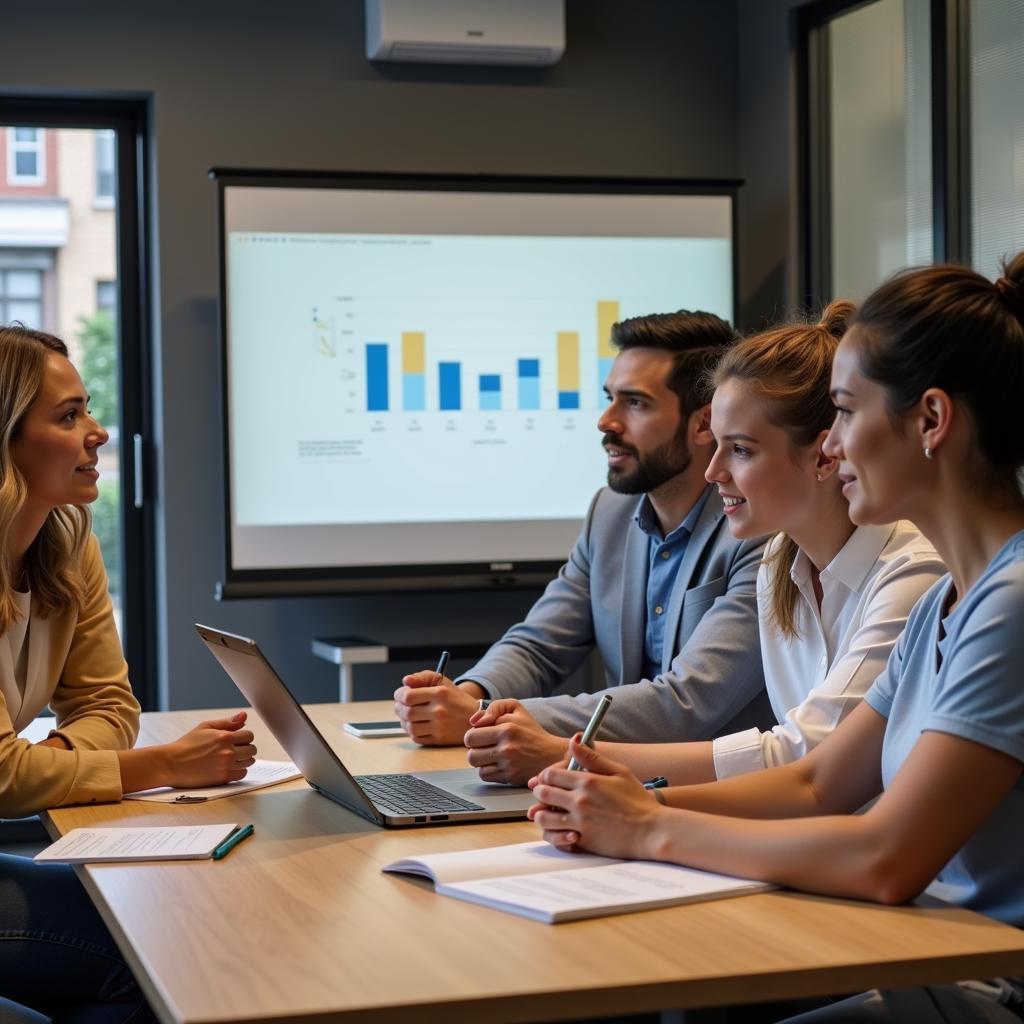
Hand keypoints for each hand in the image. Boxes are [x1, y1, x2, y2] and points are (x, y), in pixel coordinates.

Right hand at [163, 712, 256, 788]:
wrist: (171, 764)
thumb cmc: (187, 744)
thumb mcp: (206, 727)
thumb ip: (227, 722)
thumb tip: (244, 715)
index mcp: (225, 737)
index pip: (249, 736)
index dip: (244, 737)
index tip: (237, 740)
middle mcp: (228, 752)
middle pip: (252, 750)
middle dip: (245, 748)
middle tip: (234, 749)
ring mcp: (226, 766)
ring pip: (249, 762)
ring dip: (243, 760)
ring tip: (230, 758)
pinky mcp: (222, 778)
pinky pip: (242, 774)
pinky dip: (238, 771)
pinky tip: (229, 767)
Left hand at [393, 671, 483, 745]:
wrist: (473, 716)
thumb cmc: (454, 697)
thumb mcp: (441, 681)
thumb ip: (421, 677)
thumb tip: (406, 681)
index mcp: (440, 694)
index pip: (408, 696)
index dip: (399, 695)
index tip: (400, 695)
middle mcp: (440, 711)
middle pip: (407, 712)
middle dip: (399, 709)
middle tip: (400, 706)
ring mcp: (440, 727)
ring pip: (410, 727)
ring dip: (404, 722)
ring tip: (408, 716)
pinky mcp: (440, 739)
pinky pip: (417, 738)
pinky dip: (413, 732)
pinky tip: (417, 725)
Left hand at [464, 699, 567, 784]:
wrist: (551, 754)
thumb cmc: (530, 730)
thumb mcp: (515, 708)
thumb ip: (494, 708)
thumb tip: (474, 721)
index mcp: (507, 728)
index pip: (471, 736)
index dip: (474, 735)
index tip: (483, 735)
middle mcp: (507, 748)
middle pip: (470, 755)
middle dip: (475, 750)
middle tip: (485, 747)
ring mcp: (509, 764)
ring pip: (477, 766)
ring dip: (481, 761)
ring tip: (491, 755)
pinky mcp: (510, 777)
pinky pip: (485, 776)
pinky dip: (488, 771)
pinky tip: (498, 764)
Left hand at [527, 736, 662, 858]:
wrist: (651, 831)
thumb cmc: (638, 800)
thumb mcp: (619, 772)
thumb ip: (593, 757)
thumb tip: (573, 741)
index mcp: (587, 781)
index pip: (550, 774)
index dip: (545, 776)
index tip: (548, 779)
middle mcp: (579, 801)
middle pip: (543, 793)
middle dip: (540, 792)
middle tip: (544, 794)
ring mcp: (580, 822)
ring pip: (543, 817)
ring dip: (541, 814)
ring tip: (547, 812)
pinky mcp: (583, 841)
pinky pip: (556, 837)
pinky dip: (553, 834)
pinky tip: (559, 829)